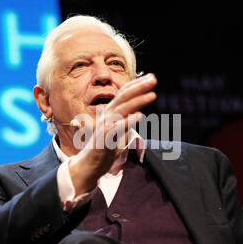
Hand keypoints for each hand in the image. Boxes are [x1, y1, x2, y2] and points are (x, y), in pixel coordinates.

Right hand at [69, 73, 156, 195]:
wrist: (89, 165)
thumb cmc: (104, 149)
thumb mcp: (118, 132)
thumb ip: (126, 121)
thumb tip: (138, 113)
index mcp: (110, 113)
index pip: (123, 94)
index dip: (136, 84)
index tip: (150, 78)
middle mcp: (107, 116)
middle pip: (124, 97)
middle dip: (139, 87)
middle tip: (153, 79)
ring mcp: (105, 125)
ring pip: (123, 109)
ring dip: (138, 100)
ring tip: (152, 95)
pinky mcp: (104, 138)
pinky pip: (117, 128)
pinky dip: (128, 121)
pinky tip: (140, 116)